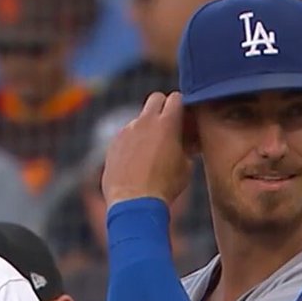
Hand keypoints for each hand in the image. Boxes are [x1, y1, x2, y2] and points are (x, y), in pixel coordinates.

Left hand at [100, 91, 192, 206]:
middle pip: (155, 98)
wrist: (134, 203)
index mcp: (167, 123)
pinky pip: (126, 135)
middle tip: (168, 125)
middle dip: (163, 107)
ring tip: (152, 151)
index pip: (176, 97)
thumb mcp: (186, 166)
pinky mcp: (113, 143)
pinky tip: (136, 161)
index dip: (182, 106)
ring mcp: (126, 131)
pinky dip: (132, 142)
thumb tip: (188, 140)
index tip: (184, 118)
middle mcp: (144, 122)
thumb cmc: (164, 187)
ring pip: (139, 119)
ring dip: (146, 127)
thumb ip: (186, 146)